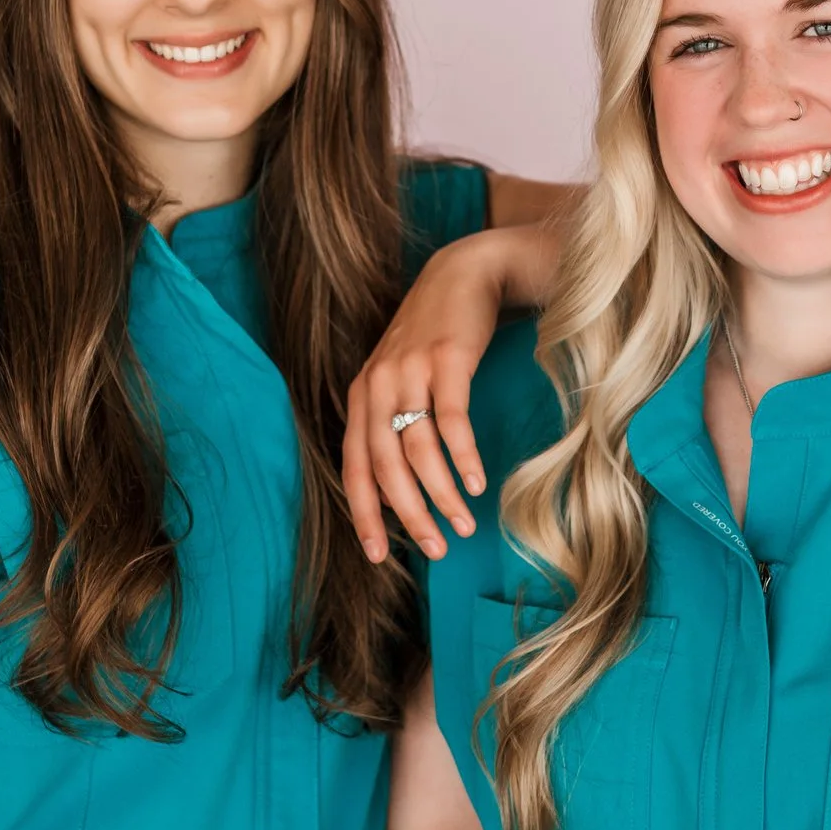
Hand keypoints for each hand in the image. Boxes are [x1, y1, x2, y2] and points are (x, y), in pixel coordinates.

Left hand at [344, 229, 518, 561]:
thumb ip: (390, 426)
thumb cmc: (433, 337)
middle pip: (384, 465)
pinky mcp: (447, 359)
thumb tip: (395, 492)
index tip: (379, 556)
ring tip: (462, 524)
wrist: (461, 274)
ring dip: (441, 493)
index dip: (364, 514)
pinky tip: (476, 483)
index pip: (354, 467)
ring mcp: (410, 370)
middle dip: (408, 513)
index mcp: (361, 396)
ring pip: (418, 449)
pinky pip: (451, 421)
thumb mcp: (399, 379)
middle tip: (433, 548)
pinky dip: (463, 457)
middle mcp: (377, 384)